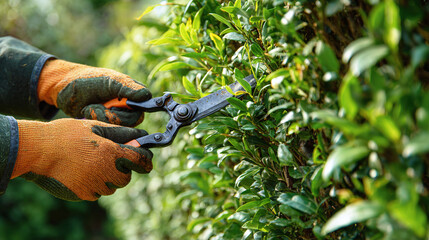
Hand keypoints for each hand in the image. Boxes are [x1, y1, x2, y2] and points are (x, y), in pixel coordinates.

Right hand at [11, 118, 152, 200]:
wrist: (37, 152)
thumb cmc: (66, 134)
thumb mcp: (95, 127)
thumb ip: (120, 134)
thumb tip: (140, 139)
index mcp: (112, 154)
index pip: (142, 161)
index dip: (145, 159)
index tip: (144, 158)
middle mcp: (107, 173)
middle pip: (126, 176)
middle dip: (123, 168)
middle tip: (108, 156)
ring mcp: (95, 186)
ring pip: (112, 186)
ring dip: (108, 177)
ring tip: (90, 162)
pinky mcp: (84, 195)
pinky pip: (97, 192)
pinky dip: (94, 184)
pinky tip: (81, 171)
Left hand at [38, 59, 151, 126]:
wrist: (64, 89)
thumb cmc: (88, 80)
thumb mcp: (109, 81)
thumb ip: (128, 88)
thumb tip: (147, 96)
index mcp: (133, 92)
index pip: (146, 105)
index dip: (133, 107)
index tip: (117, 102)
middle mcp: (128, 106)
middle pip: (134, 120)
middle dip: (114, 114)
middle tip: (100, 104)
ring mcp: (117, 116)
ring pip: (120, 127)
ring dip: (103, 117)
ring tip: (92, 106)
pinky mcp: (106, 125)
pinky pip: (108, 131)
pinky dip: (96, 121)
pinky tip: (88, 112)